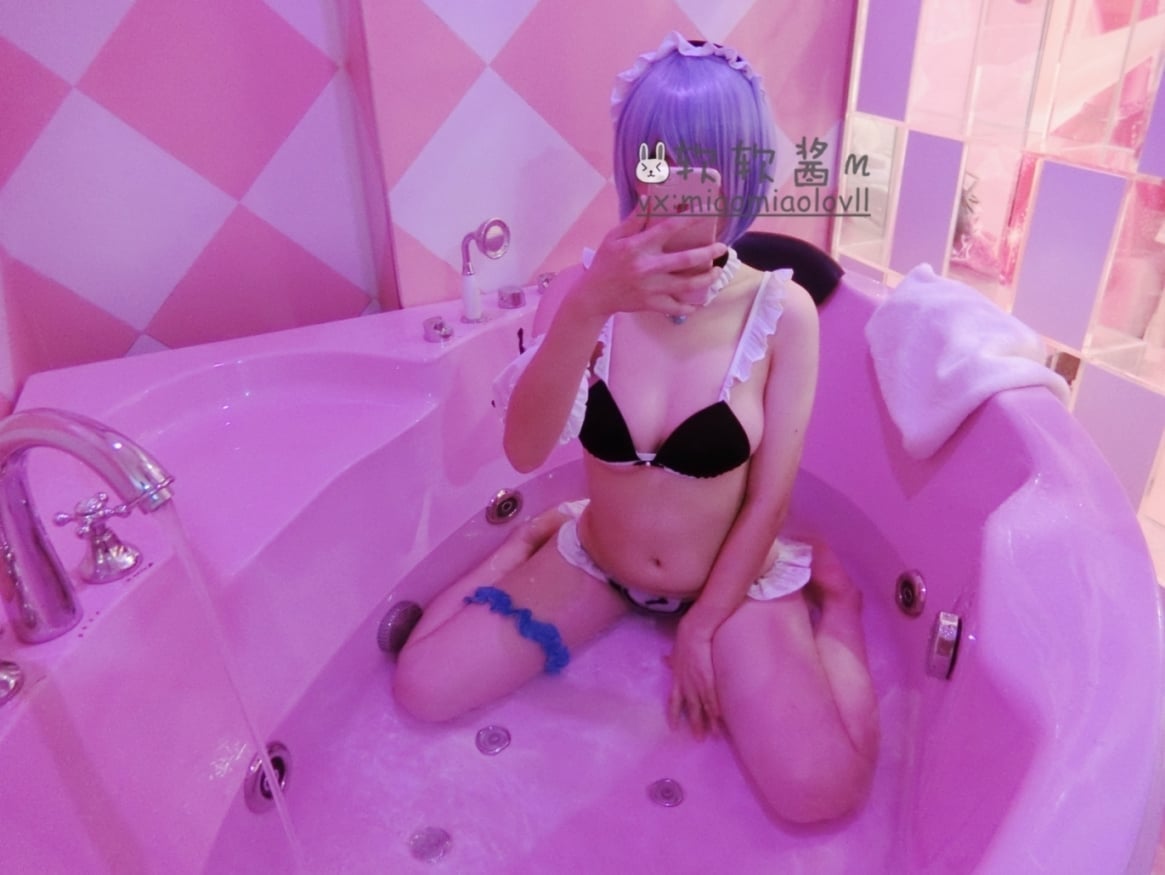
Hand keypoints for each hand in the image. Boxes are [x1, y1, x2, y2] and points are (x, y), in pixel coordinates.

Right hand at [571, 210, 727, 320]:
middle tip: (722, 248)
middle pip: (684, 260)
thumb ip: (633, 220)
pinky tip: (700, 302)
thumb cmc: (605, 262)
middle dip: (707, 253)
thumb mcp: (614, 237)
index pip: (667, 229)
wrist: (594, 295)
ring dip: (705, 278)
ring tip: (716, 271)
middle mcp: (647, 267)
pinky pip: (675, 307)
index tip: (705, 213)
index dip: (688, 220)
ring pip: (685, 284)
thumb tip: (648, 198)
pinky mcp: (650, 304)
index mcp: (637, 247)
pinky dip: (689, 306)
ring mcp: (650, 287)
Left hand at [667, 615, 720, 739]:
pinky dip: (715, 711)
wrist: (694, 634)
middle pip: (691, 709)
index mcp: (677, 680)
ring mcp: (698, 684)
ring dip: (707, 723)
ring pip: (703, 708)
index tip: (673, 727)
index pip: (674, 702)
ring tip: (712, 735)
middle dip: (694, 724)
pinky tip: (719, 720)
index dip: (674, 715)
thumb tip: (664, 660)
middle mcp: (686, 685)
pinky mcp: (709, 680)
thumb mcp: (674, 653)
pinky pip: (712, 699)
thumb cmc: (685, 641)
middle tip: (698, 738)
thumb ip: (671, 660)